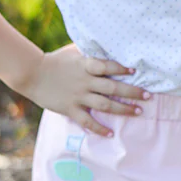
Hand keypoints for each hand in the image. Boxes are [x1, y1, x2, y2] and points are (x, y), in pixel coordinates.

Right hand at [23, 45, 148, 136]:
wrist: (32, 74)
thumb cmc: (54, 60)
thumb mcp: (73, 52)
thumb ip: (89, 52)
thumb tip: (107, 46)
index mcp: (85, 65)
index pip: (107, 66)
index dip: (121, 69)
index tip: (135, 71)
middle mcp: (84, 82)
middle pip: (112, 88)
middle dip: (132, 92)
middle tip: (148, 96)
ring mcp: (78, 96)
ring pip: (105, 104)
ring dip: (123, 109)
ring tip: (138, 112)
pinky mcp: (70, 109)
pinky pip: (87, 121)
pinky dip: (99, 128)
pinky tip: (111, 133)